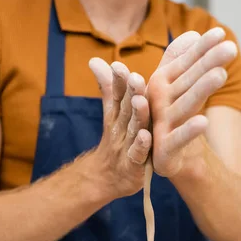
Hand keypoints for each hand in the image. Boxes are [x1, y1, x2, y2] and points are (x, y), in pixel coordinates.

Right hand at [88, 58, 151, 198]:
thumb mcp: (112, 114)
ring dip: (137, 115)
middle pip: (126, 109)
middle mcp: (121, 130)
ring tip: (141, 101)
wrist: (106, 180)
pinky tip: (146, 136)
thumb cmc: (115, 142)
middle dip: (130, 93)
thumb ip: (108, 88)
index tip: (118, 66)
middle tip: (135, 77)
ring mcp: (126, 148)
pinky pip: (138, 155)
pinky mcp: (135, 166)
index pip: (117, 96)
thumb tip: (94, 60)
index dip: (117, 82)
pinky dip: (141, 146)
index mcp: (118, 117)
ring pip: (133, 129)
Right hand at [146, 28, 237, 176]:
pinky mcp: (164, 150)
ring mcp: (159, 125)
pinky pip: (178, 139)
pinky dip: (189, 131)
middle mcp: (156, 101)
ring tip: (220, 74)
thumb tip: (193, 34)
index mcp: (160, 83)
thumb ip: (179, 59)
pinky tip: (204, 121)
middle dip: (207, 63)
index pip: (184, 62)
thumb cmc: (171, 117)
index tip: (221, 33)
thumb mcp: (174, 87)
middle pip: (187, 80)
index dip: (202, 48)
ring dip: (201, 89)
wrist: (165, 157)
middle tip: (230, 48)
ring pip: (184, 105)